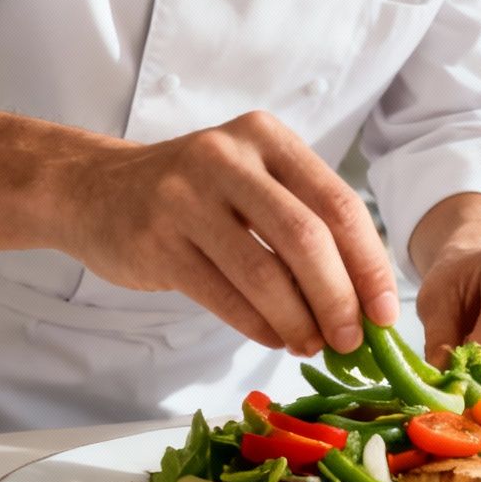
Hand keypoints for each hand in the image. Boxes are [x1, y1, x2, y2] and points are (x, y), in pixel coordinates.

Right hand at [60, 111, 398, 356]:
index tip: (386, 313)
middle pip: (307, 238)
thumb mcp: (251, 181)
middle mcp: (227, 157)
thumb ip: (304, 222)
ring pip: (264, 273)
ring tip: (311, 344)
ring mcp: (185, 197)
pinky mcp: (156, 241)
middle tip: (352, 340)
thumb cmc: (194, 194)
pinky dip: (258, 326)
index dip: (370, 265)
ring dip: (298, 321)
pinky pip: (223, 295)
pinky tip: (274, 338)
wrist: (95, 190)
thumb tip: (366, 299)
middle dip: (339, 299)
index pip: (338, 204)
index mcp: (265, 137)